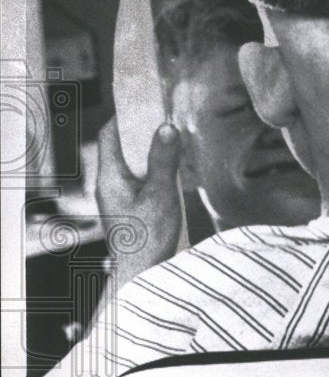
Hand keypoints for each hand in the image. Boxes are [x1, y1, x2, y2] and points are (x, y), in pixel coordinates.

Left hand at [96, 117, 182, 287]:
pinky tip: (171, 171)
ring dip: (148, 150)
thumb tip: (166, 127)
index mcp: (110, 176)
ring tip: (171, 140)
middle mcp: (109, 184)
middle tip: (164, 117)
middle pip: (120, 147)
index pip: (110, 134)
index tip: (144, 101)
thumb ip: (164, 161)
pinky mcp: (129, 209)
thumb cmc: (148, 238)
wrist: (142, 274)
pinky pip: (138, 179)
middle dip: (140, 130)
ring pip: (130, 164)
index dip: (125, 115)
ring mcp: (117, 198)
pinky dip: (152, 169)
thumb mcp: (161, 195)